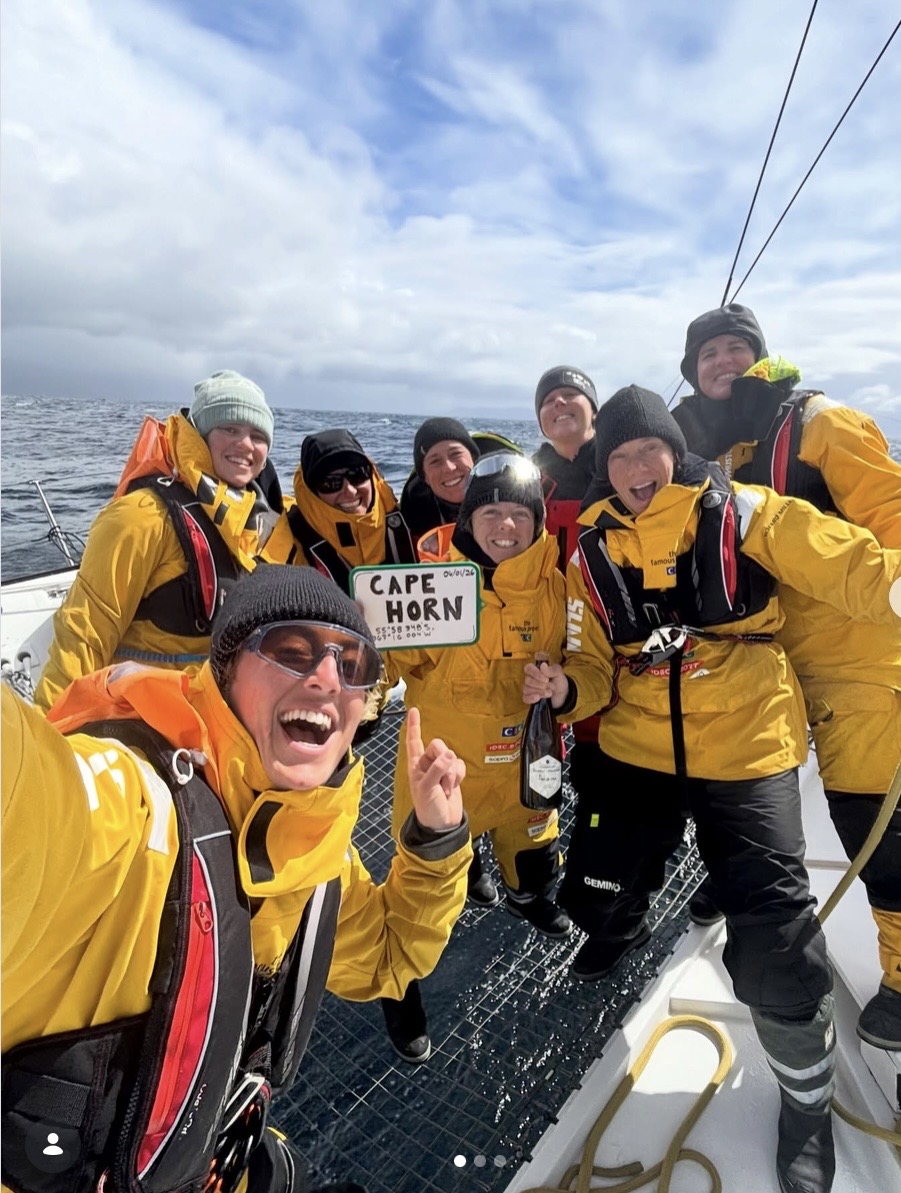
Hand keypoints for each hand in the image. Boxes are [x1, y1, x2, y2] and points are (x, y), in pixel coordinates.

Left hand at [405, 706, 464, 830]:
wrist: (442, 824)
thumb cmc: (428, 807)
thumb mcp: (426, 789)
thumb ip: (436, 770)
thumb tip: (450, 755)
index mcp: (416, 765)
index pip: (413, 741)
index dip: (414, 726)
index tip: (414, 710)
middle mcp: (428, 763)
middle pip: (438, 746)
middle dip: (443, 761)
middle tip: (443, 780)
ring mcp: (442, 768)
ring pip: (451, 757)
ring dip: (451, 773)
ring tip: (446, 789)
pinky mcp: (454, 774)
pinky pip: (460, 765)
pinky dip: (458, 776)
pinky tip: (453, 787)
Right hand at [523, 660, 568, 708]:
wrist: (562, 695)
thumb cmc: (558, 682)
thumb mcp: (559, 674)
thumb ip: (552, 670)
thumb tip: (543, 665)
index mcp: (535, 669)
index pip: (528, 668)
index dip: (536, 674)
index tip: (547, 679)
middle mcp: (529, 678)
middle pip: (528, 680)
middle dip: (541, 685)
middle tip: (552, 686)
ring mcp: (528, 688)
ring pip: (527, 689)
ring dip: (540, 692)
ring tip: (550, 693)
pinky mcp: (529, 697)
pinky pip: (525, 698)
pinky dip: (531, 698)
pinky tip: (538, 698)